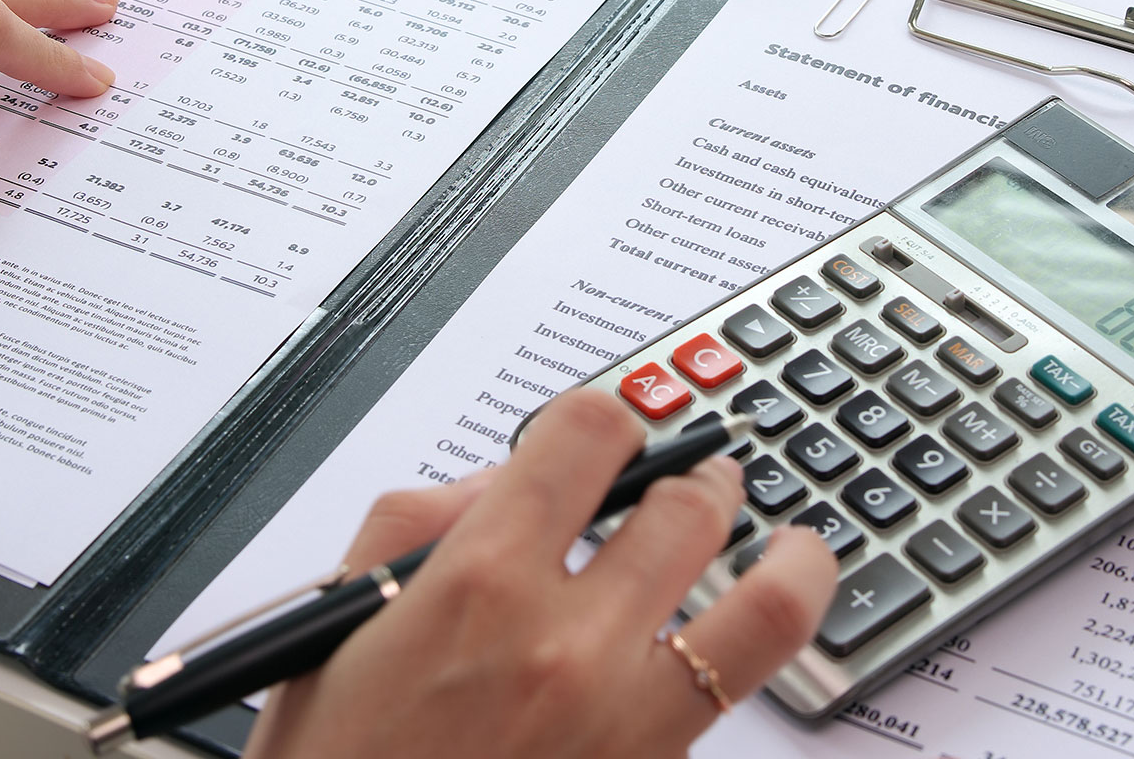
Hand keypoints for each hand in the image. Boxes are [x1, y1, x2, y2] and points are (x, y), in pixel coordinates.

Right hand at [244, 388, 838, 758]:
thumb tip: (500, 478)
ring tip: (789, 546)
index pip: (589, 433)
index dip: (608, 414)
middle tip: (697, 482)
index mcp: (480, 581)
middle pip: (692, 506)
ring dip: (790, 558)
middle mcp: (565, 644)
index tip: (610, 431)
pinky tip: (747, 634)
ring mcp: (625, 719)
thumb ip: (421, 519)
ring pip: (769, 605)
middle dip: (701, 478)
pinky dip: (754, 656)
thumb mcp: (342, 617)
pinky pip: (740, 700)